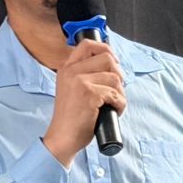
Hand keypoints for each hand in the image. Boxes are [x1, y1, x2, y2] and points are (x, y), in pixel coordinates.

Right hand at [42, 39, 127, 165]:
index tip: (114, 62)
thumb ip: (83, 74)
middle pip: (107, 58)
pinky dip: (120, 104)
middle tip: (116, 89)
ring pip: (115, 77)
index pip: (87, 44)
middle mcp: (71, 71)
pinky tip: (113, 111)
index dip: (105, 49)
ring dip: (120, 93)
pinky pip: (115, 94)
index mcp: (66, 68)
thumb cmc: (71, 117)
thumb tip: (111, 63)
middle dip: (118, 74)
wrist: (62, 137)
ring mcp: (80, 81)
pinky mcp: (90, 94)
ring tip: (113, 104)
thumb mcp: (71, 88)